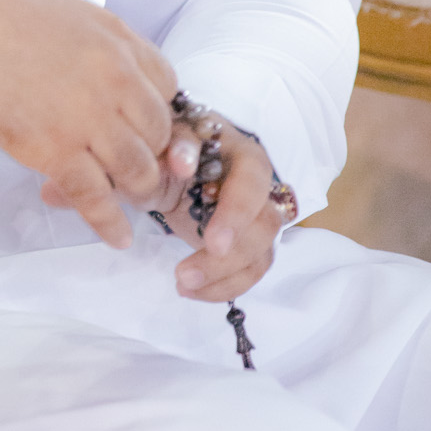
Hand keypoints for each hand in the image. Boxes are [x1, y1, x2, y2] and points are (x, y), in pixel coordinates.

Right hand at [0, 0, 195, 247]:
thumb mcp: (66, 13)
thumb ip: (98, 43)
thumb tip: (107, 68)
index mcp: (117, 39)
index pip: (167, 85)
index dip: (160, 109)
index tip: (148, 125)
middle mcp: (115, 78)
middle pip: (157, 131)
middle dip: (154, 154)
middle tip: (140, 166)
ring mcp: (89, 117)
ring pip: (136, 168)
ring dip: (138, 190)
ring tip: (133, 200)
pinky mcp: (57, 151)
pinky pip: (95, 196)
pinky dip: (109, 222)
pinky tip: (118, 237)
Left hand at [156, 122, 285, 301]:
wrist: (166, 163)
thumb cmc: (169, 146)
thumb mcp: (165, 140)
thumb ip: (176, 146)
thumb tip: (183, 162)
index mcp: (242, 155)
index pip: (253, 183)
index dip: (237, 213)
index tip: (212, 242)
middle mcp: (259, 187)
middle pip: (264, 226)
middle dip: (230, 256)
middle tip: (185, 273)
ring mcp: (255, 218)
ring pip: (260, 254)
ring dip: (224, 277)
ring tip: (181, 283)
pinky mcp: (245, 244)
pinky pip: (249, 271)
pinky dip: (222, 287)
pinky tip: (189, 290)